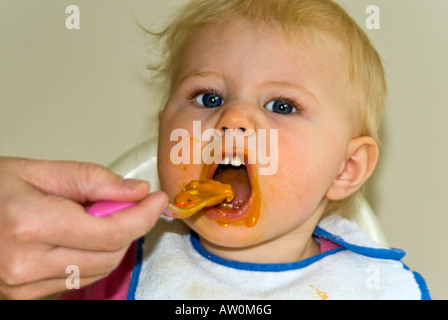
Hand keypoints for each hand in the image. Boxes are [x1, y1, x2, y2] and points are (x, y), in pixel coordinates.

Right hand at [0, 157, 167, 298]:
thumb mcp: (38, 171)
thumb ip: (92, 179)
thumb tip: (135, 191)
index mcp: (30, 224)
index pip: (110, 232)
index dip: (143, 215)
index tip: (157, 199)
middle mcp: (26, 264)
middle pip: (110, 254)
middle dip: (130, 226)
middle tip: (126, 201)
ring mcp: (24, 286)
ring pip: (99, 269)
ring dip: (112, 242)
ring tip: (93, 215)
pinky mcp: (25, 296)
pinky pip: (80, 278)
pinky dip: (93, 256)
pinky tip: (80, 235)